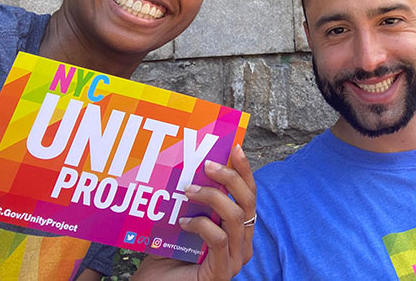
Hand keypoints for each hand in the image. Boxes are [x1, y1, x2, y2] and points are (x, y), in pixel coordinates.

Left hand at [133, 144, 255, 279]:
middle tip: (209, 164)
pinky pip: (219, 239)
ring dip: (213, 198)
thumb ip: (191, 203)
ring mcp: (234, 259)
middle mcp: (242, 244)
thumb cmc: (166, 259)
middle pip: (249, 202)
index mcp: (238, 231)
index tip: (235, 148)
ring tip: (189, 190)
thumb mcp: (181, 223)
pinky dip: (201, 225)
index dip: (245, 171)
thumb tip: (189, 168)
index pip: (248, 196)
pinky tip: (183, 222)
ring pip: (237, 218)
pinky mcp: (222, 272)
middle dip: (231, 178)